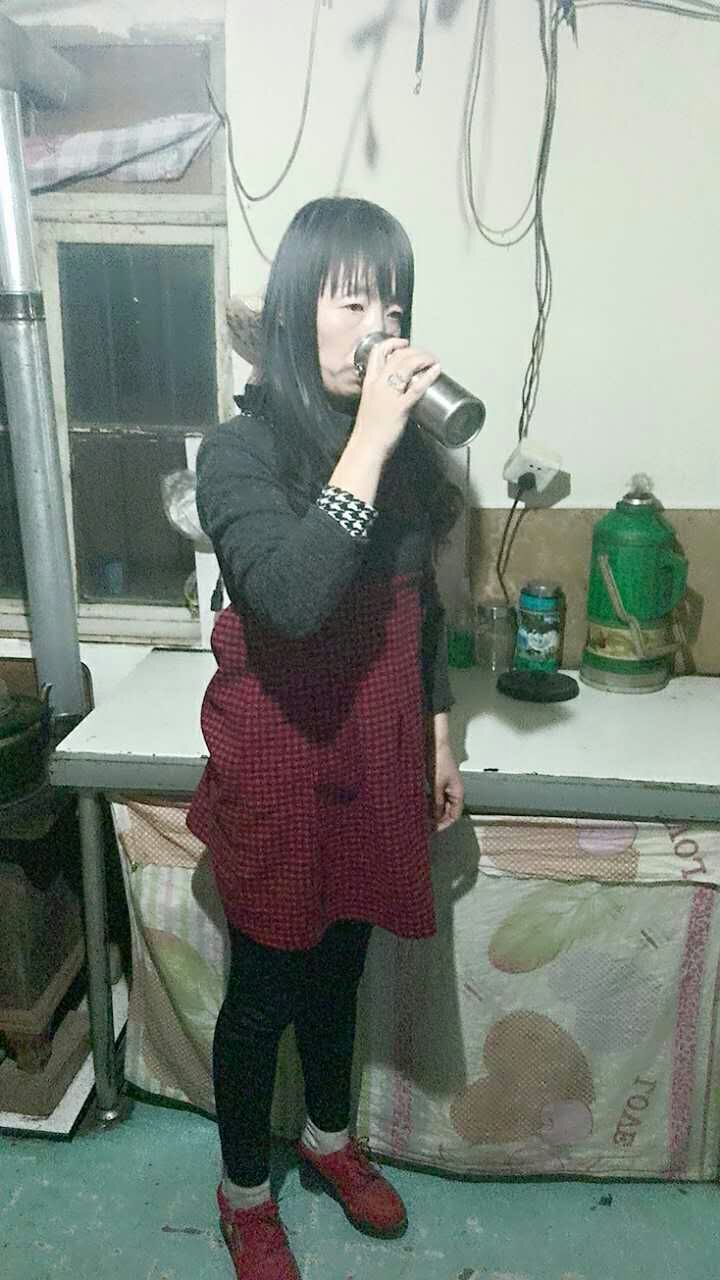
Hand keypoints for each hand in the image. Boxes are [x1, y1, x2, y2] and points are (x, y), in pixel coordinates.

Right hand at [353, 336, 440, 459]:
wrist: (365, 447)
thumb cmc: (368, 430)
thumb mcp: (370, 404)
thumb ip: (381, 394)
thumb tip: (397, 391)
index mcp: (369, 383)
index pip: (377, 353)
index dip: (392, 343)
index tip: (404, 343)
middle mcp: (377, 385)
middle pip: (396, 356)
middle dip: (414, 350)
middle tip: (425, 354)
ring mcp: (388, 395)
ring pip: (406, 366)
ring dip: (423, 358)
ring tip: (432, 359)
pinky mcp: (400, 407)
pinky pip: (416, 387)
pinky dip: (428, 376)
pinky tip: (436, 370)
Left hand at [430, 741, 463, 831]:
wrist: (435, 743)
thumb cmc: (439, 759)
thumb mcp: (436, 785)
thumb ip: (436, 803)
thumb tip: (434, 817)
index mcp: (458, 792)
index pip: (455, 815)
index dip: (444, 824)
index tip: (433, 829)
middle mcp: (454, 790)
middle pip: (448, 811)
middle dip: (437, 818)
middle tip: (425, 825)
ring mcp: (447, 785)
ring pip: (441, 804)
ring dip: (432, 810)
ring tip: (421, 816)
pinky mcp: (439, 780)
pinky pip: (436, 796)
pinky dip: (429, 801)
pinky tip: (420, 803)